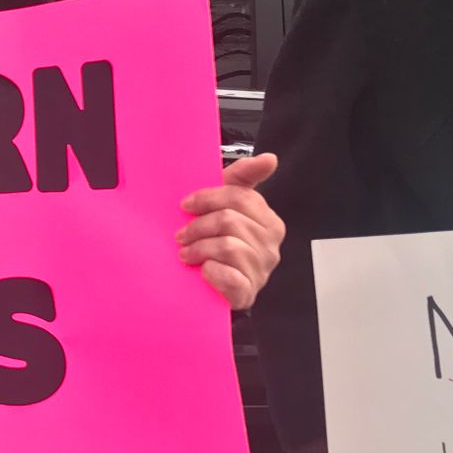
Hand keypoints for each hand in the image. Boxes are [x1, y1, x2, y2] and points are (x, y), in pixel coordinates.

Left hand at [177, 152, 284, 309]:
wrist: (216, 288)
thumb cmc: (220, 243)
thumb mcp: (227, 207)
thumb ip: (244, 179)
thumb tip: (270, 158)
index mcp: (269, 222)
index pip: (241, 197)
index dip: (208, 198)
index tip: (186, 205)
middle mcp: (271, 247)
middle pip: (230, 220)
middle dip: (199, 226)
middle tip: (181, 235)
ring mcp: (261, 272)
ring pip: (228, 247)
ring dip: (199, 249)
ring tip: (186, 254)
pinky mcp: (248, 294)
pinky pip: (230, 278)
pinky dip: (212, 272)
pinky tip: (204, 271)